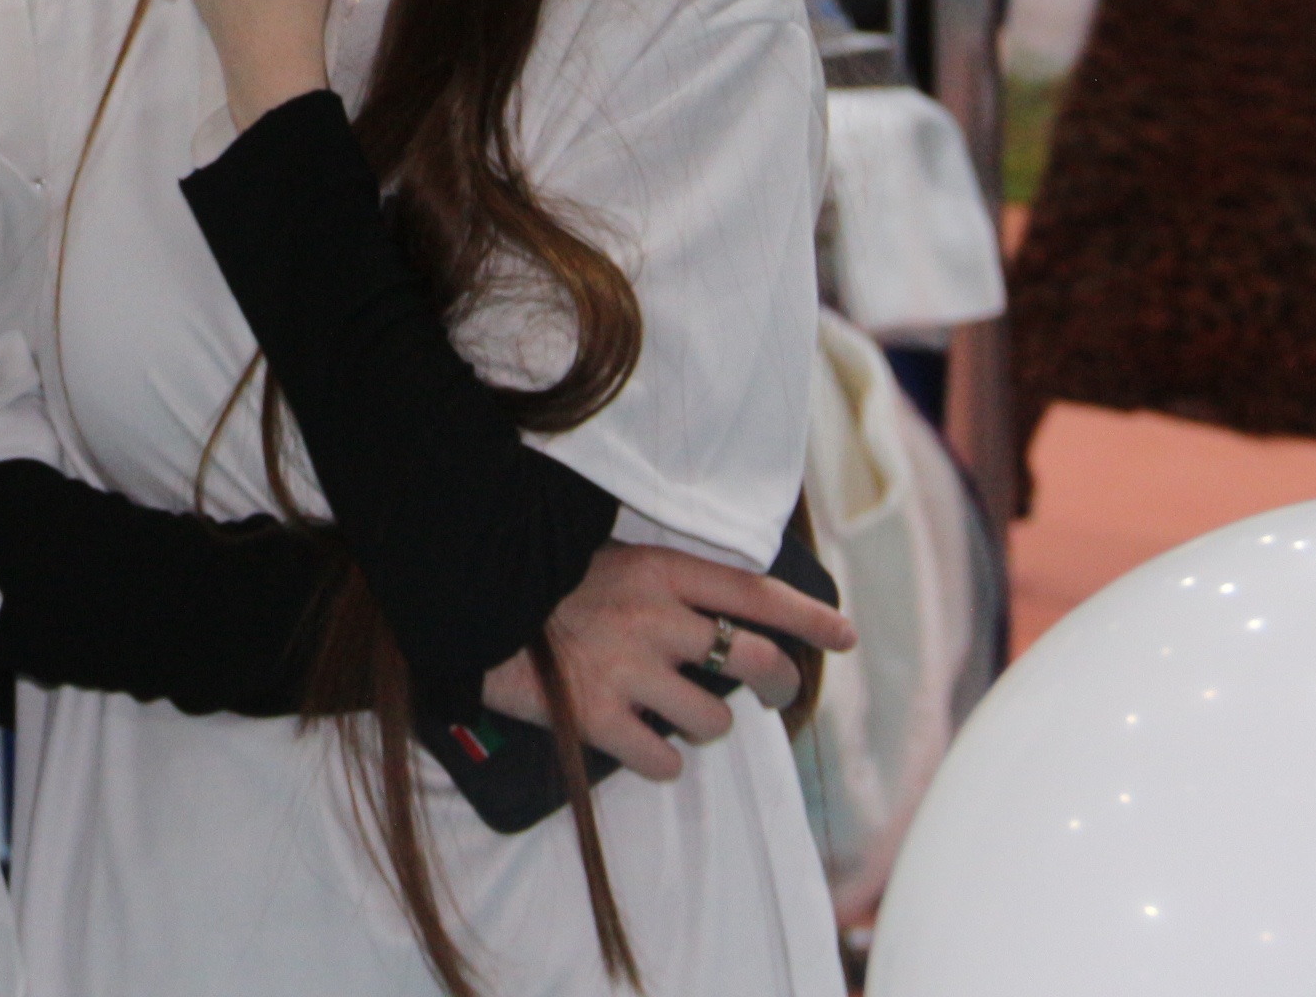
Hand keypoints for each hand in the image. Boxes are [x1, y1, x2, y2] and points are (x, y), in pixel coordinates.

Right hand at [479, 543, 858, 779]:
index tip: (845, 635)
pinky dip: (662, 761)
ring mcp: (629, 671)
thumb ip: (664, 583)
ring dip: (706, 726)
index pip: (756, 594)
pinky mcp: (598, 718)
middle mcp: (656, 620)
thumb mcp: (609, 554)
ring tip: (677, 715)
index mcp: (661, 572)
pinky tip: (646, 748)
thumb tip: (714, 614)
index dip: (809, 617)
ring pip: (714, 721)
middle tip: (776, 695)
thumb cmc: (539, 575)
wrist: (470, 596)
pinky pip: (663, 760)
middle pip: (754, 663)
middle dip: (780, 685)